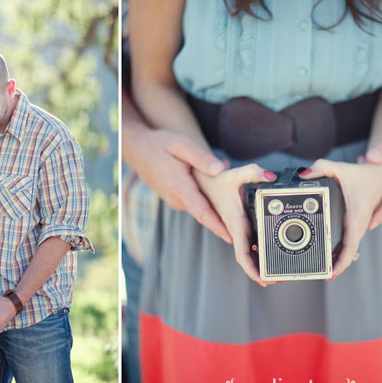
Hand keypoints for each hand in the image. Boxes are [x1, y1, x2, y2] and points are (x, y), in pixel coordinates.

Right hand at [128, 128, 230, 242]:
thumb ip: (202, 158)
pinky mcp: (175, 198)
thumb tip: (222, 169)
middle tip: (245, 220)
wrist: (137, 148)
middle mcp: (176, 198)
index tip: (232, 238)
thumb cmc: (159, 144)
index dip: (218, 226)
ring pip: (200, 207)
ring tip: (235, 202)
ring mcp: (174, 200)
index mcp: (179, 187)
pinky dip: (206, 199)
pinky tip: (216, 188)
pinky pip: (194, 202)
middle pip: (205, 212)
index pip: (202, 212)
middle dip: (224, 216)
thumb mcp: (181, 145)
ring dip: (216, 206)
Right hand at [196, 164, 277, 286]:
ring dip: (258, 263)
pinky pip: (247, 244)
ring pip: (246, 252)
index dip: (251, 268)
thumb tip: (271, 177)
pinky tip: (267, 255)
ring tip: (276, 272)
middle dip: (260, 271)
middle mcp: (234, 230)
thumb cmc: (217, 180)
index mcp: (234, 223)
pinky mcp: (237, 226)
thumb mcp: (236, 174)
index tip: (263, 279)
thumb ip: (254, 172)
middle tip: (278, 280)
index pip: (242, 252)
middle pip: (246, 258)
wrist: (202, 181)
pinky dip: (256, 253)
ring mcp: (235, 230)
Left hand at [299, 159, 381, 277]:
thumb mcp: (339, 168)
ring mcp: (361, 224)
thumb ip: (320, 168)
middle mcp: (360, 223)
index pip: (350, 245)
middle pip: (349, 251)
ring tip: (324, 269)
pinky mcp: (359, 222)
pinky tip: (332, 254)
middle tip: (322, 274)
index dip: (342, 262)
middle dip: (337, 265)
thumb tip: (304, 175)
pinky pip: (350, 239)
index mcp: (356, 215)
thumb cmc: (362, 173)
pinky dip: (342, 249)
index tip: (332, 272)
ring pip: (350, 247)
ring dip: (339, 258)